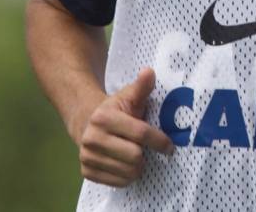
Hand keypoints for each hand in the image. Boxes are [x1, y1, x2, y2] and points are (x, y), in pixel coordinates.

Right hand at [76, 67, 174, 186]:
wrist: (87, 123)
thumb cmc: (116, 110)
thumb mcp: (129, 96)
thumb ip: (141, 87)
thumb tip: (149, 72)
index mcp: (103, 118)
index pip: (140, 133)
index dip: (159, 141)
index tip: (170, 147)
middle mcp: (92, 138)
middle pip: (135, 156)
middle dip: (145, 154)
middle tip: (146, 150)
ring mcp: (87, 157)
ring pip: (128, 172)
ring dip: (138, 167)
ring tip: (136, 156)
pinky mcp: (86, 172)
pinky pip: (118, 183)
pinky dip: (127, 176)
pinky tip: (126, 164)